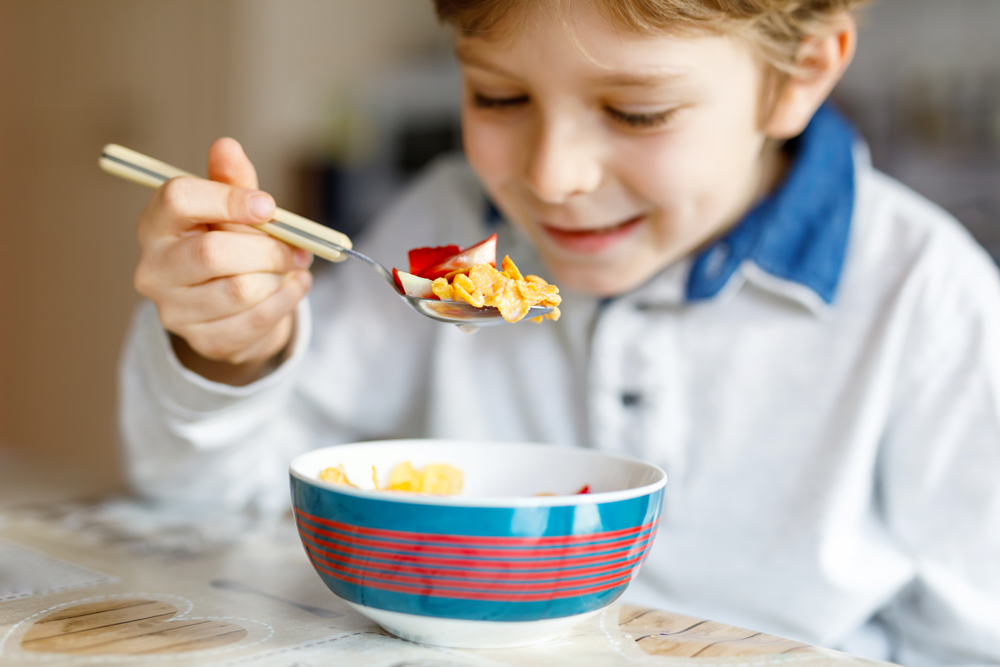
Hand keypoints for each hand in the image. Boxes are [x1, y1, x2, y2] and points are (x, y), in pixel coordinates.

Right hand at [133, 138, 312, 384]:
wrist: (231, 306)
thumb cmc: (229, 242)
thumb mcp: (231, 207)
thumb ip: (231, 180)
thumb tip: (227, 146)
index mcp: (156, 224)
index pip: (178, 199)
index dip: (229, 199)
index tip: (268, 206)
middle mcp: (154, 269)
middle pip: (213, 253)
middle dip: (267, 248)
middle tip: (297, 247)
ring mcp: (174, 310)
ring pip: (240, 290)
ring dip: (280, 276)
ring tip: (295, 265)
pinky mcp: (203, 340)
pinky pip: (256, 320)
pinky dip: (286, 300)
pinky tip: (295, 286)